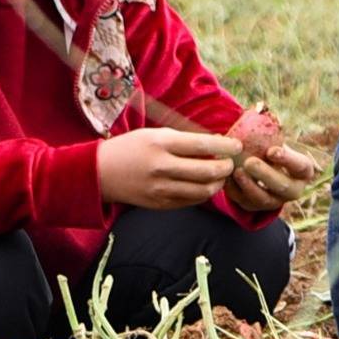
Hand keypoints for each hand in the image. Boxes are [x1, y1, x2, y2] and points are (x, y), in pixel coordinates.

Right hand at [97, 127, 240, 209]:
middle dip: (226, 167)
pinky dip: (204, 193)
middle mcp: (161, 167)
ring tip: (220, 176)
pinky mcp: (160, 204)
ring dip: (218, 183)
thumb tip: (217, 143)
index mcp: (160, 144)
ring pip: (204, 190)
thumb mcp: (154, 135)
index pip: (202, 144)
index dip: (225, 145)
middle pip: (207, 171)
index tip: (237, 145)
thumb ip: (184, 140)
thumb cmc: (131, 148)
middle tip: (230, 163)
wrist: (100, 173)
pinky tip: (205, 185)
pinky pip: (192, 201)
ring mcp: (161, 189)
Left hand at [224, 138, 318, 214]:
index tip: (272, 150)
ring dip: (249, 185)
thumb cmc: (270, 150)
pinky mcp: (256, 208)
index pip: (300, 166)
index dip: (288, 160)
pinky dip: (235, 191)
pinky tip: (227, 178)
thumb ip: (270, 130)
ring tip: (237, 171)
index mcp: (302, 171)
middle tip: (250, 162)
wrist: (263, 171)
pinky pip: (245, 203)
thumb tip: (258, 108)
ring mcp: (275, 201)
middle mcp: (293, 190)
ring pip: (263, 198)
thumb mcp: (275, 141)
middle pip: (282, 186)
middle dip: (265, 174)